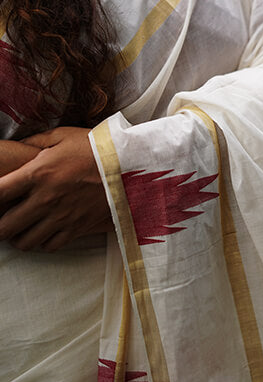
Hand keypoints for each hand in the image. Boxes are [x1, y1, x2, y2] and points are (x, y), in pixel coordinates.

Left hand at [0, 127, 112, 251]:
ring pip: (24, 242)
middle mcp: (45, 199)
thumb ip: (36, 141)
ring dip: (18, 236)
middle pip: (4, 227)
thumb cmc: (96, 147)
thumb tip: (19, 146)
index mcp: (37, 173)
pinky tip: (45, 230)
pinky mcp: (77, 228)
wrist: (131, 165)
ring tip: (21, 227)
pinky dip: (43, 241)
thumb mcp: (63, 135)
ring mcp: (61, 217)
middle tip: (3, 218)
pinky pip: (50, 246)